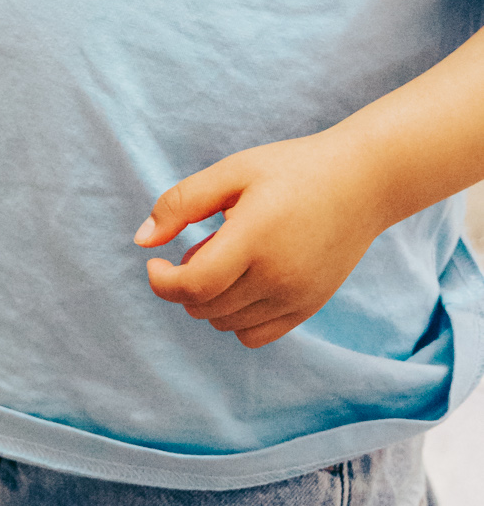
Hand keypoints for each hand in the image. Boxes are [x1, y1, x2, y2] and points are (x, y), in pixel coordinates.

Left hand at [136, 131, 383, 348]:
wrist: (363, 182)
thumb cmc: (292, 170)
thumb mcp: (232, 172)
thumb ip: (181, 203)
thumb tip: (141, 241)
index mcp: (255, 239)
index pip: (194, 287)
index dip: (162, 282)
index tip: (155, 263)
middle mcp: (278, 277)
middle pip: (205, 308)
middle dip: (183, 284)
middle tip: (200, 246)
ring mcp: (297, 297)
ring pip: (226, 324)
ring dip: (209, 300)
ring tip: (228, 257)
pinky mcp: (309, 308)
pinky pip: (256, 335)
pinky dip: (236, 318)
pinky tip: (244, 282)